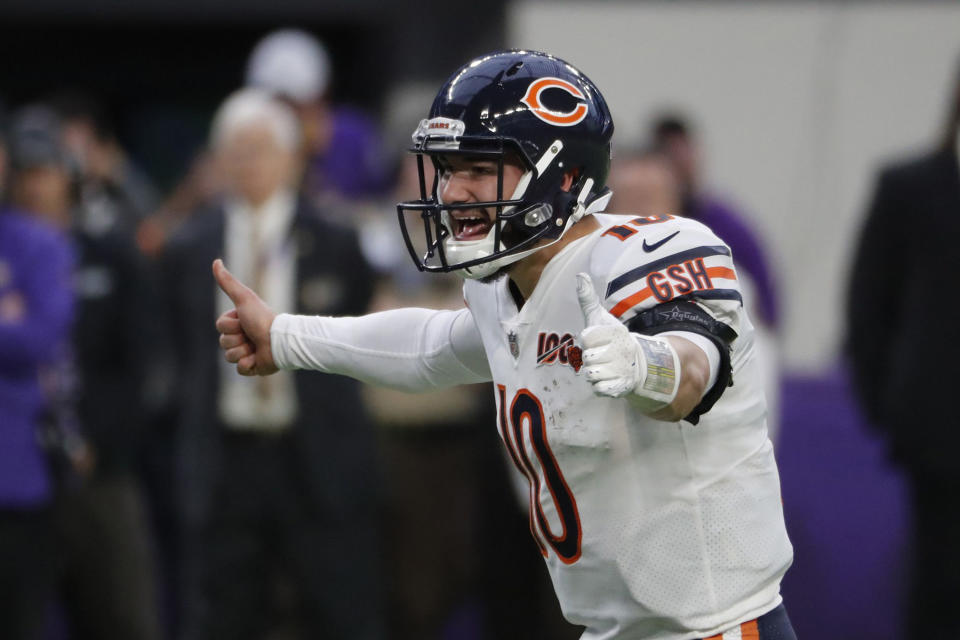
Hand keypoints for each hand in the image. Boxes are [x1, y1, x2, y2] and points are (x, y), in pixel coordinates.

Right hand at [213, 259, 278, 375]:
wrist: (280, 341)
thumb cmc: (262, 318)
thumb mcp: (243, 298)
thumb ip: (228, 282)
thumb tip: (216, 261)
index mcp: (239, 322)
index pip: (220, 327)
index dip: (231, 326)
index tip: (245, 321)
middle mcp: (242, 336)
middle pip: (223, 342)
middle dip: (237, 339)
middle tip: (252, 335)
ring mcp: (247, 352)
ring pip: (229, 357)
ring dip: (243, 352)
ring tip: (256, 347)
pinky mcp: (253, 367)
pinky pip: (240, 370)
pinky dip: (248, 365)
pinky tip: (257, 359)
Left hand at [576, 272, 642, 397]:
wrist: (634, 365)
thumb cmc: (610, 339)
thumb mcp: (599, 318)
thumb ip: (587, 299)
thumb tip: (579, 275)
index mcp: (618, 332)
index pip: (587, 337)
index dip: (588, 339)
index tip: (598, 339)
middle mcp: (623, 350)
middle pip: (587, 357)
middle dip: (589, 357)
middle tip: (601, 355)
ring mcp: (623, 369)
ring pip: (590, 373)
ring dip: (592, 371)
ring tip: (604, 366)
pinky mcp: (621, 387)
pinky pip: (598, 389)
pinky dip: (598, 385)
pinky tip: (607, 378)